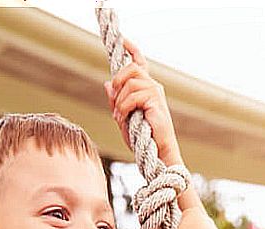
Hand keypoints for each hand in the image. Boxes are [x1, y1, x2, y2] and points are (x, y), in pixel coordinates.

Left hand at [104, 39, 181, 166]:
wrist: (157, 152)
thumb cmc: (143, 138)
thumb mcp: (123, 117)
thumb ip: (116, 100)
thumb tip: (107, 84)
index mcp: (146, 88)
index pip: (139, 62)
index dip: (131, 49)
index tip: (122, 39)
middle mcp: (153, 86)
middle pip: (130, 68)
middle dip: (117, 82)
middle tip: (114, 101)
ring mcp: (155, 92)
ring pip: (129, 83)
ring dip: (119, 101)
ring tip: (120, 117)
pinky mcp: (155, 100)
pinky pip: (132, 96)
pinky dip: (123, 108)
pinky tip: (123, 118)